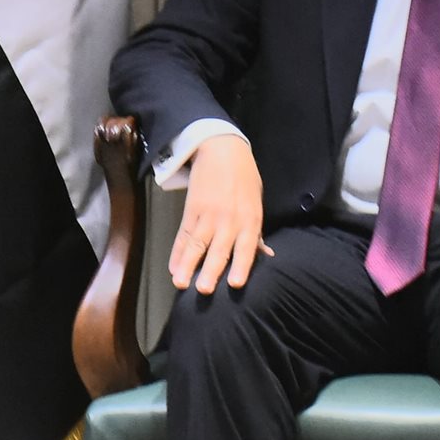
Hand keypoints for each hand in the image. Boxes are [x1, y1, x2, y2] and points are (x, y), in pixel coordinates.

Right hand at [169, 133, 271, 293]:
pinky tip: (172, 266)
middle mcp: (229, 219)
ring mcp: (208, 213)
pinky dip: (177, 251)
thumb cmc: (244, 179)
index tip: (235, 284)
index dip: (241, 265)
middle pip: (218, 249)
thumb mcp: (256, 203)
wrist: (222, 149)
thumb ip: (257, 232)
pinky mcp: (192, 208)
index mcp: (250, 219)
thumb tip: (267, 256)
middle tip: (203, 290)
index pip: (246, 247)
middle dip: (210, 270)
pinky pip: (183, 233)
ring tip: (179, 282)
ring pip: (196, 243)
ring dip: (187, 264)